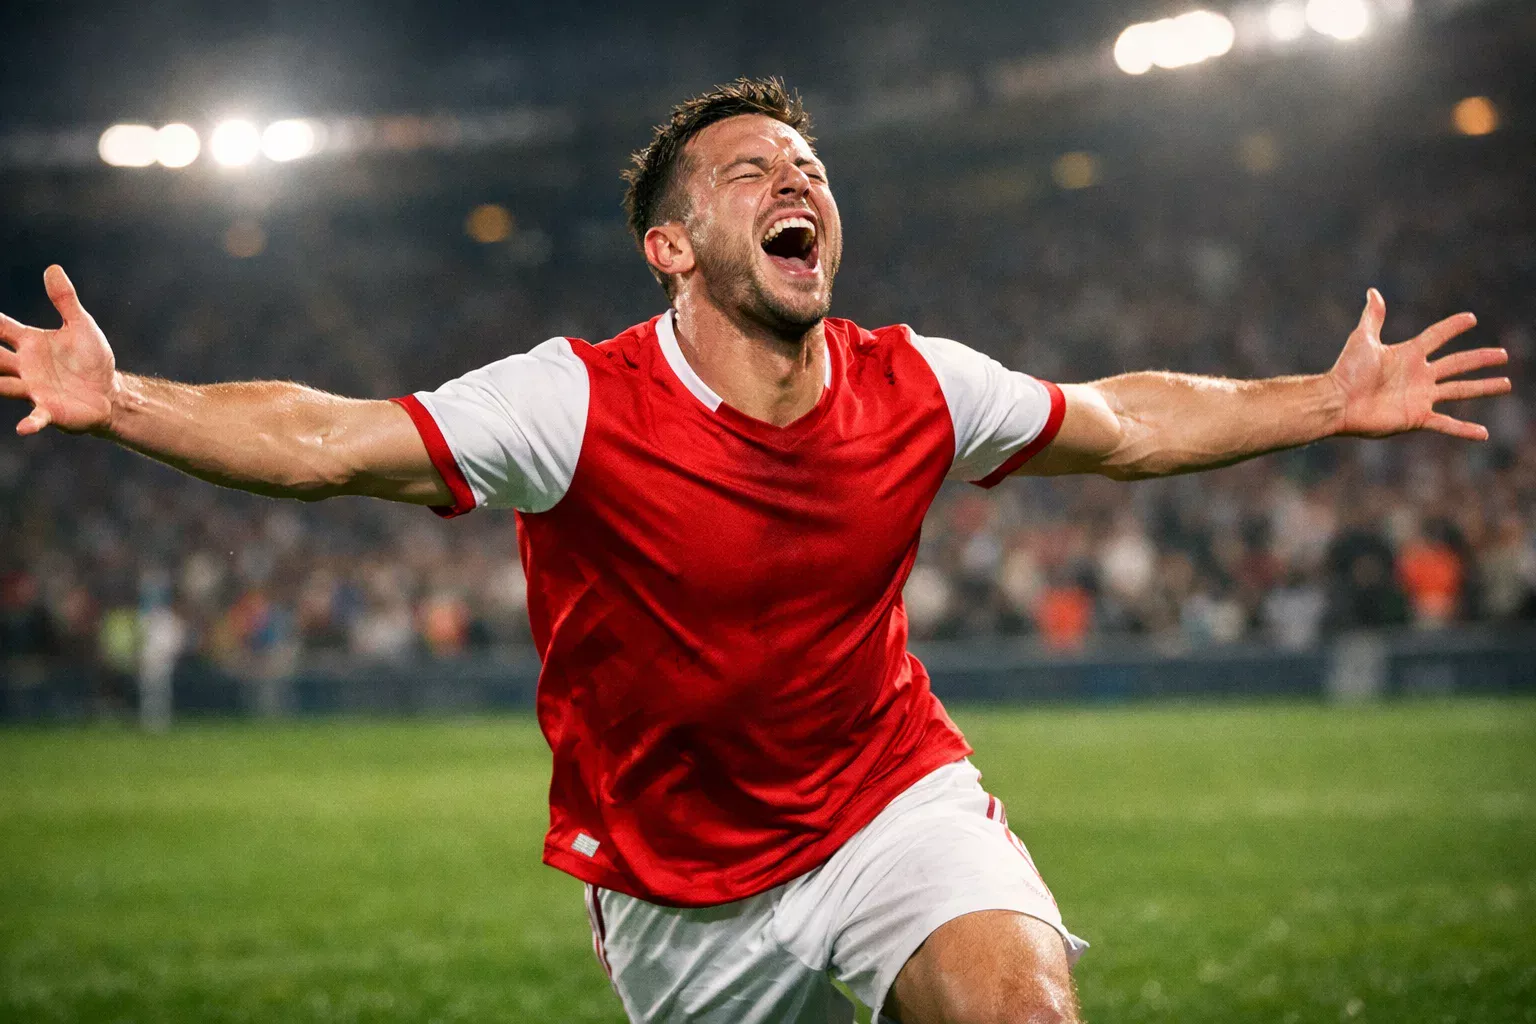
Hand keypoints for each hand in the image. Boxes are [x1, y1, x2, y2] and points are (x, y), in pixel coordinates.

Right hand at [0, 265, 117, 435]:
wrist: (110, 393)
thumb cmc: (92, 360)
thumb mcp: (82, 326)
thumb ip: (65, 300)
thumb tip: (52, 268)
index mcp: (30, 343)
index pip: (0, 328)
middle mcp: (24, 366)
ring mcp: (33, 389)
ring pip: (3, 386)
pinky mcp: (49, 410)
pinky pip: (35, 417)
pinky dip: (29, 423)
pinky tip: (23, 428)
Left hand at [1329, 289, 1510, 440]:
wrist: (1337, 402)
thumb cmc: (1346, 371)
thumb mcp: (1362, 339)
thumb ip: (1372, 317)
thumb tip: (1373, 292)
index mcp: (1408, 355)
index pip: (1436, 337)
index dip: (1452, 327)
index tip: (1471, 318)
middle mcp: (1418, 375)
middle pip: (1457, 364)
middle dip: (1480, 359)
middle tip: (1503, 354)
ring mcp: (1420, 397)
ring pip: (1460, 390)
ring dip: (1483, 388)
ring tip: (1506, 384)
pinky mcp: (1416, 417)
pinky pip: (1446, 424)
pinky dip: (1464, 429)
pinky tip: (1483, 434)